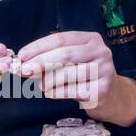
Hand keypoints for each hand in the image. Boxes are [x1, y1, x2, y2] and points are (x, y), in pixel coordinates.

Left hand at [18, 31, 135, 125]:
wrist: (113, 96)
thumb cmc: (86, 75)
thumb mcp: (74, 60)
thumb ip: (53, 57)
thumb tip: (25, 62)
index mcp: (91, 39)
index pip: (61, 39)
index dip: (39, 47)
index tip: (22, 55)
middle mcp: (101, 51)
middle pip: (64, 55)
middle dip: (40, 63)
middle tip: (24, 71)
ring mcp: (104, 70)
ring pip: (67, 74)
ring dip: (48, 80)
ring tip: (40, 85)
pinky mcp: (102, 90)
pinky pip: (73, 90)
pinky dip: (57, 92)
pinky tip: (50, 93)